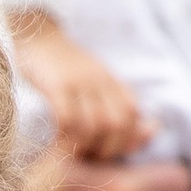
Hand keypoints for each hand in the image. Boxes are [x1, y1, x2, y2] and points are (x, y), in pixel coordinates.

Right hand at [8, 11, 153, 160]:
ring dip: (85, 146)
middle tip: (89, 157)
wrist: (37, 34)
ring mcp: (78, 82)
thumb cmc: (65, 67)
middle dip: (106, 148)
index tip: (106, 151)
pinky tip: (56, 142)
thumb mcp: (99, 82)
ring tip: (72, 153)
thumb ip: (122, 106)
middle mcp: (99, 80)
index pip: (132, 114)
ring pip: (94, 125)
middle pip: (117, 124)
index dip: (125, 139)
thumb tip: (153, 131)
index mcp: (111, 81)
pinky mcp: (56, 85)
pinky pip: (67, 119)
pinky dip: (64, 137)